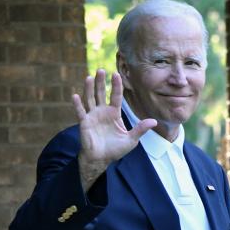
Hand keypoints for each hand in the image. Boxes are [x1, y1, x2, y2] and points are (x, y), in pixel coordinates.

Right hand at [72, 69, 156, 191]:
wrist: (101, 159)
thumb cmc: (115, 149)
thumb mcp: (131, 139)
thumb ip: (140, 129)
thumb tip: (154, 121)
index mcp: (114, 113)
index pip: (116, 96)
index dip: (116, 85)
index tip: (116, 73)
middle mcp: (102, 112)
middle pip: (101, 93)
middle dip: (101, 82)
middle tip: (101, 69)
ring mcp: (92, 116)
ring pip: (90, 99)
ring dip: (88, 88)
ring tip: (88, 76)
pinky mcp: (84, 123)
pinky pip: (80, 112)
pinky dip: (77, 104)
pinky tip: (75, 95)